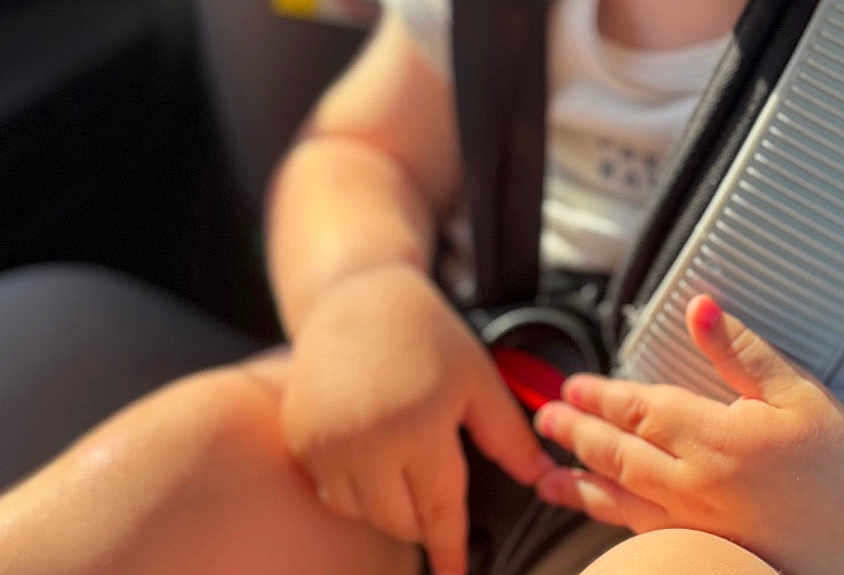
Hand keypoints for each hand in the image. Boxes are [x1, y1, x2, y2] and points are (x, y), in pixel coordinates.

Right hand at [281, 263, 553, 574]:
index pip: (439, 512)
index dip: (452, 551)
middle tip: (433, 479)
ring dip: (387, 504)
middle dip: (423, 517)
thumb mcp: (477, 377)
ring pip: (363, 513)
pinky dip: (353, 486)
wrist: (356, 294)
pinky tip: (370, 450)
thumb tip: (543, 477)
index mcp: (418, 426)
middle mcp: (367, 441)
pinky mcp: (300, 437)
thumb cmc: (426, 332)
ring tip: (402, 459)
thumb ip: (508, 434)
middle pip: (400, 521)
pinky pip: (330, 490)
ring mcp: (327, 441)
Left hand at [531, 295, 843, 574]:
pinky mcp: (713, 555)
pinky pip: (648, 536)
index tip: (568, 388)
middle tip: (543, 420)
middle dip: (575, 436)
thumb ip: (741, 350)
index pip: (640, 411)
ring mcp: (703, 529)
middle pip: (619, 456)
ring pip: (624, 504)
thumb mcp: (798, 392)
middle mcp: (699, 488)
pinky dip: (613, 522)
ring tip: (544, 477)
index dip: (598, 397)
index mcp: (718, 440)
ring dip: (579, 487)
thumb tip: (699, 305)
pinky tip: (598, 514)